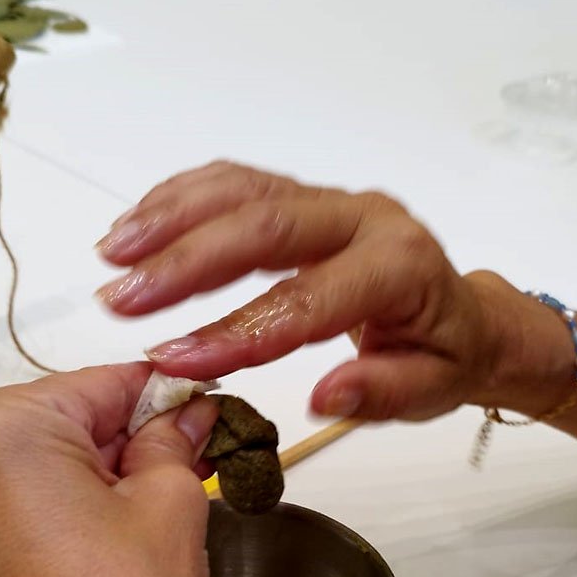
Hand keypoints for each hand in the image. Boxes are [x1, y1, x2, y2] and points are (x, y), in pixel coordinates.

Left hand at [0, 364, 219, 576]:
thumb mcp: (170, 507)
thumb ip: (172, 440)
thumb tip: (184, 412)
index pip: (100, 385)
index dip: (162, 400)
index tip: (201, 412)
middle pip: (54, 425)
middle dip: (118, 445)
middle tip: (180, 478)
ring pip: (25, 472)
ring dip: (82, 485)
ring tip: (136, 532)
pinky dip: (45, 523)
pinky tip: (90, 565)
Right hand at [96, 161, 572, 421]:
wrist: (462, 313)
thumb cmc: (444, 355)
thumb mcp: (431, 389)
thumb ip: (382, 391)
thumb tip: (325, 395)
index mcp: (400, 267)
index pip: (307, 299)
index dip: (236, 331)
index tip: (174, 362)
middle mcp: (362, 218)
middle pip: (264, 225)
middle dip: (184, 262)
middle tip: (121, 298)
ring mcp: (330, 201)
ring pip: (243, 189)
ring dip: (171, 218)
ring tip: (113, 252)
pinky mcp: (304, 197)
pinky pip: (238, 181)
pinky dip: (183, 198)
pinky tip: (140, 225)